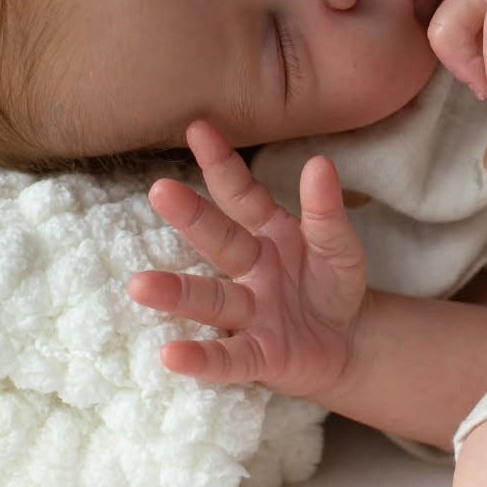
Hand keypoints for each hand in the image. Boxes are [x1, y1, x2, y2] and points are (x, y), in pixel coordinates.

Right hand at [127, 119, 370, 401]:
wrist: (347, 343)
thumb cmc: (332, 283)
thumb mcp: (338, 244)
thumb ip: (327, 210)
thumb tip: (320, 162)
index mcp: (267, 233)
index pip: (240, 194)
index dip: (222, 163)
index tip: (198, 127)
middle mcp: (248, 269)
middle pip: (218, 240)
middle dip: (191, 217)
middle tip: (159, 190)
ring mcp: (248, 313)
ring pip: (209, 300)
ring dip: (176, 294)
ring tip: (139, 285)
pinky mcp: (256, 356)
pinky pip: (227, 358)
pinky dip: (200, 359)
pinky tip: (169, 356)